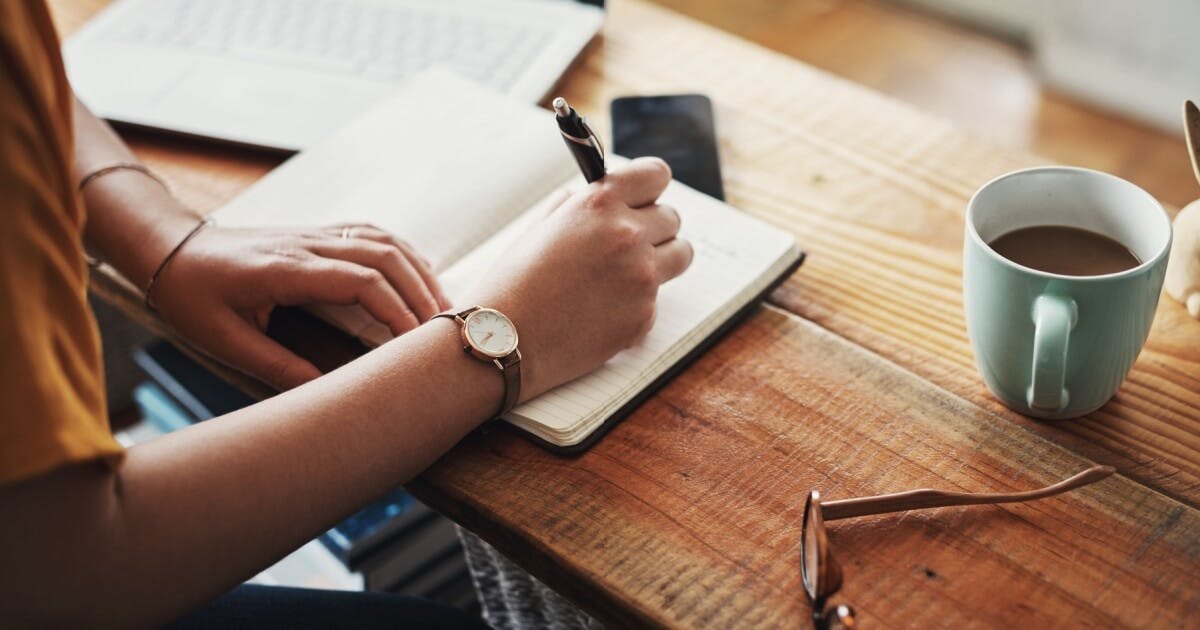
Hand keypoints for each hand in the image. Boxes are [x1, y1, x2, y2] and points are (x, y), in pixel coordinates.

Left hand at [151, 223, 450, 389]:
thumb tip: (324, 397)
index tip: (415, 343)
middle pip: (384, 255)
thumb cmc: (191, 295)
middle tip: (443, 329)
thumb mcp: (223, 340)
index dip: (395, 309)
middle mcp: (306, 244)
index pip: (360, 281)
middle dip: (421, 291)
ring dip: (418, 271)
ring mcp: (313, 233)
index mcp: (284, 269)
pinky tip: (417, 275)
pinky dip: (403, 253)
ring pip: (383, 240)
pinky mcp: (316, 233)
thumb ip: (276, 366)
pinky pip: (371, 234)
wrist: (170, 249)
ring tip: (442, 306)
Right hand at [463, 157, 692, 399]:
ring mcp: (641, 278)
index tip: (645, 196)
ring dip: (660, 260)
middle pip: (672, 218)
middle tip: (628, 243)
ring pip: (680, 256)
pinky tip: (601, 312)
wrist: (501, 342)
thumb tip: (601, 200)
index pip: (656, 175)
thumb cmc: (512, 283)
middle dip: (653, 227)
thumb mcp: (539, 227)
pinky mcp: (644, 317)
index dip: (650, 186)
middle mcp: (627, 235)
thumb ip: (576, 207)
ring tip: (627, 274)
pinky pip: (655, 300)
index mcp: (599, 204)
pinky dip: (637, 304)